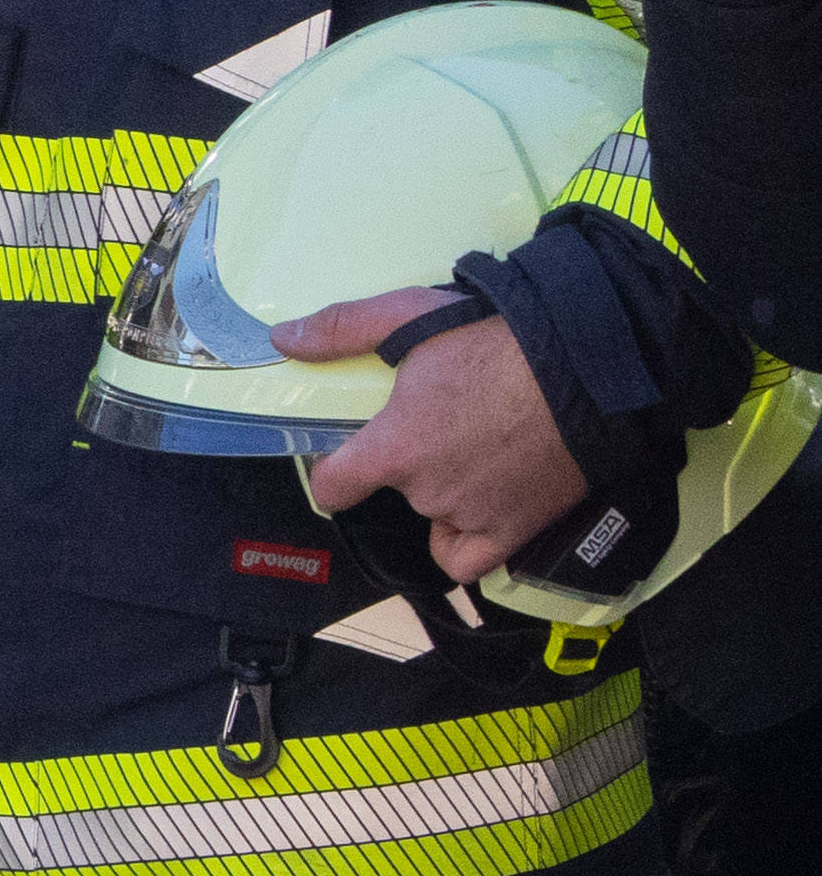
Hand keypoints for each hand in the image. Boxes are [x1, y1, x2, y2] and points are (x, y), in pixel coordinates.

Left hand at [276, 285, 595, 583]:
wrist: (592, 368)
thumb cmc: (501, 340)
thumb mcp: (412, 316)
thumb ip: (342, 329)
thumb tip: (282, 339)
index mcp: (395, 449)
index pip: (334, 487)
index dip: (336, 473)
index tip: (349, 458)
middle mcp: (428, 491)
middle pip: (396, 491)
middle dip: (410, 463)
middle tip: (444, 424)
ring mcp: (474, 514)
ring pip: (437, 515)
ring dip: (446, 491)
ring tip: (476, 448)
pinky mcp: (517, 529)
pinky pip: (471, 559)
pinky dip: (468, 539)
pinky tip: (479, 507)